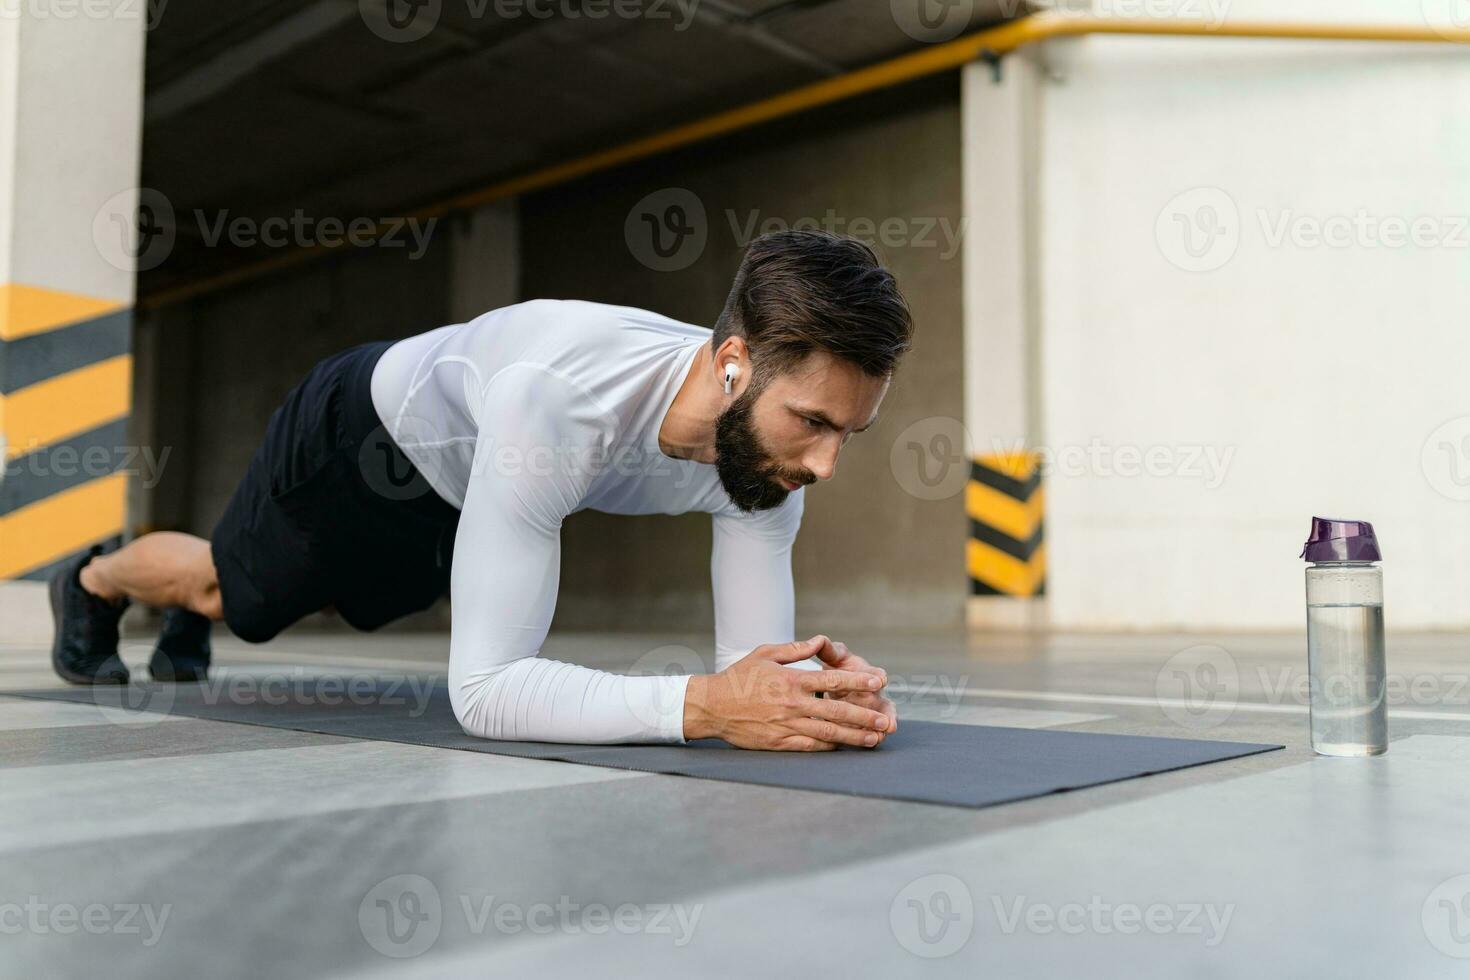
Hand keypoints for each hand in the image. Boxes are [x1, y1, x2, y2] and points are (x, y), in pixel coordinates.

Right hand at [684, 636, 891, 750]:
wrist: (711, 706)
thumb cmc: (738, 678)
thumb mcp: (764, 654)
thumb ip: (795, 649)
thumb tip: (819, 641)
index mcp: (792, 680)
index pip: (832, 680)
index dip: (859, 681)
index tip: (880, 681)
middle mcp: (793, 704)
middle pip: (837, 711)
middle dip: (864, 715)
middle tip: (886, 719)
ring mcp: (787, 725)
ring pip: (828, 732)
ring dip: (854, 736)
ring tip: (874, 738)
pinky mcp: (779, 742)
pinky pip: (810, 746)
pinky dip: (830, 746)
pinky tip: (845, 747)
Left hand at [809, 637, 896, 734]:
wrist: (834, 681)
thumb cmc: (836, 665)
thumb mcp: (833, 657)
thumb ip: (829, 650)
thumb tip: (820, 640)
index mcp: (867, 672)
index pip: (875, 673)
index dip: (877, 676)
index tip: (879, 680)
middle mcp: (873, 692)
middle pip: (883, 702)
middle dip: (886, 712)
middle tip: (889, 722)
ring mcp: (871, 709)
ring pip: (881, 720)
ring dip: (881, 729)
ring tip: (881, 737)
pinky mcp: (865, 723)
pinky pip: (869, 731)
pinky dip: (870, 737)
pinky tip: (869, 744)